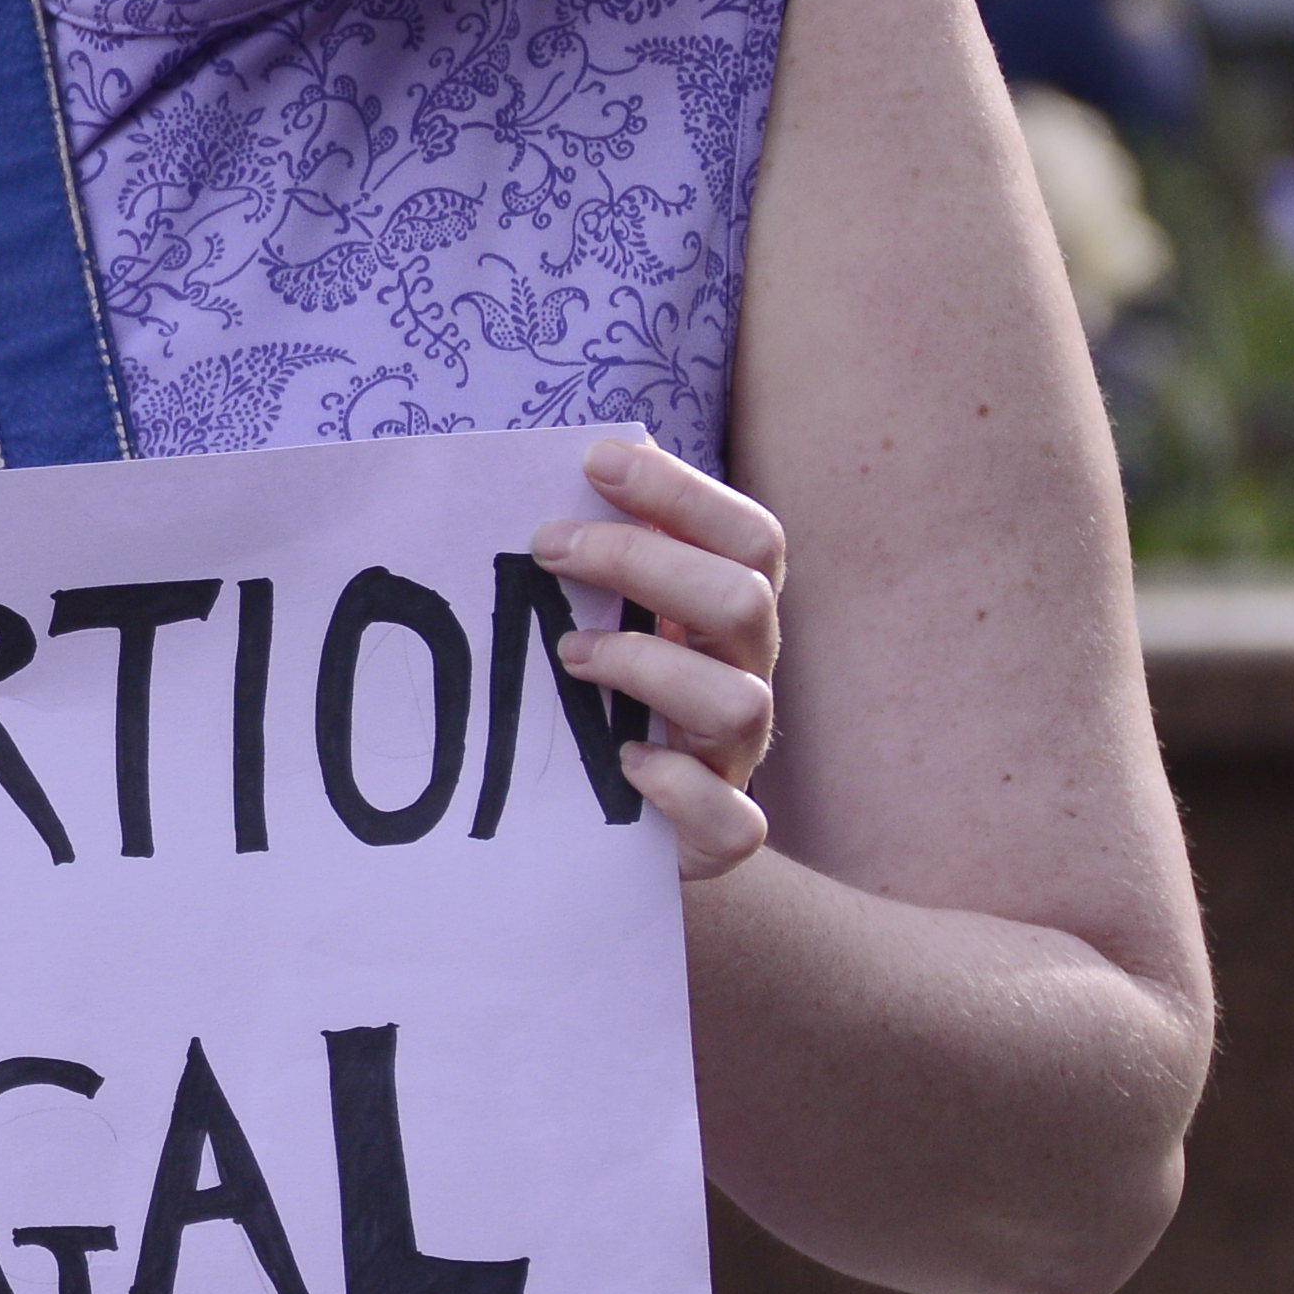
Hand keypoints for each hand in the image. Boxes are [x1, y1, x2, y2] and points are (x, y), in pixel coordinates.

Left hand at [538, 431, 783, 876]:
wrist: (619, 830)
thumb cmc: (610, 703)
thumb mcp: (614, 620)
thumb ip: (610, 553)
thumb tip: (580, 460)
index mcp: (730, 615)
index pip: (747, 536)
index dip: (683, 493)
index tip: (597, 460)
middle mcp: (745, 676)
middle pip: (743, 601)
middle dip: (643, 561)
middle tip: (546, 546)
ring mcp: (736, 757)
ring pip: (739, 702)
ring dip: (650, 666)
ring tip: (571, 655)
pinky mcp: (718, 833)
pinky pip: (731, 818)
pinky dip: (678, 786)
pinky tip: (624, 764)